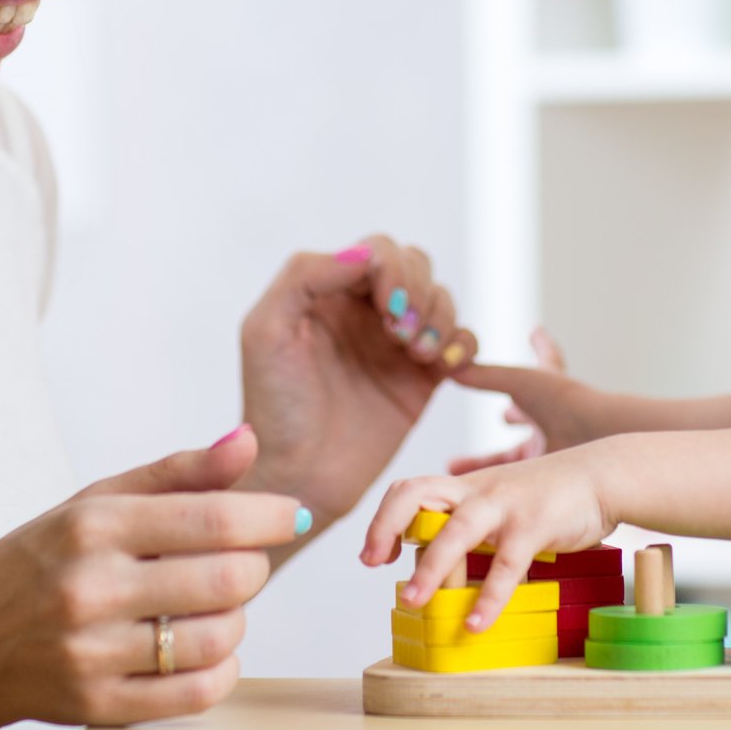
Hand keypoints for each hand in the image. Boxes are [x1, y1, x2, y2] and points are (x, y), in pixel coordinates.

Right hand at [0, 426, 303, 729]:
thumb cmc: (40, 562)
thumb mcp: (95, 502)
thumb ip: (178, 472)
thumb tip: (248, 441)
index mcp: (93, 526)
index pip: (212, 518)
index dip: (271, 515)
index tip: (294, 514)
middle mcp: (90, 588)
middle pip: (227, 579)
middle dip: (252, 567)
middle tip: (239, 562)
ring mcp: (92, 653)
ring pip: (219, 637)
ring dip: (237, 619)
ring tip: (214, 606)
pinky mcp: (99, 706)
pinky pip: (198, 692)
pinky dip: (221, 668)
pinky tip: (205, 649)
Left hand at [236, 236, 476, 528]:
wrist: (300, 477)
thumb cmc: (274, 407)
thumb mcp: (267, 329)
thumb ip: (305, 276)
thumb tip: (365, 254)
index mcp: (328, 293)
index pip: (377, 252)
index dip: (392, 270)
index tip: (385, 308)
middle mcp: (364, 311)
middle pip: (416, 266)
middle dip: (419, 293)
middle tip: (400, 336)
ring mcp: (396, 344)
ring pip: (442, 299)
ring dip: (439, 318)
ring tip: (416, 355)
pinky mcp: (423, 378)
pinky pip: (462, 341)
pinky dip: (463, 344)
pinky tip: (443, 366)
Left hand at [358, 444, 617, 636]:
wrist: (601, 475)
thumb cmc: (548, 494)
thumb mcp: (501, 499)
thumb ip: (471, 520)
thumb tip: (441, 560)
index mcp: (466, 486)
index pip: (410, 489)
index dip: (385, 518)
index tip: (374, 554)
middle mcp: (478, 490)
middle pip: (416, 495)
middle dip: (385, 527)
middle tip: (371, 564)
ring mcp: (505, 505)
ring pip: (455, 531)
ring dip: (429, 568)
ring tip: (412, 600)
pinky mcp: (535, 525)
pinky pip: (506, 565)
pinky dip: (489, 598)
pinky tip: (477, 624)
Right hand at [446, 327, 609, 471]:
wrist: (595, 439)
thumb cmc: (564, 401)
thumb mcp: (519, 381)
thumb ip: (486, 377)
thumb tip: (453, 368)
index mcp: (549, 391)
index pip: (544, 364)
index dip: (541, 348)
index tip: (538, 333)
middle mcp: (553, 419)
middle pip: (529, 416)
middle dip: (514, 415)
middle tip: (505, 415)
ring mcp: (552, 449)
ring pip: (516, 454)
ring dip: (488, 459)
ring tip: (456, 465)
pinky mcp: (546, 478)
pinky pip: (514, 479)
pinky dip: (491, 481)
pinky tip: (474, 488)